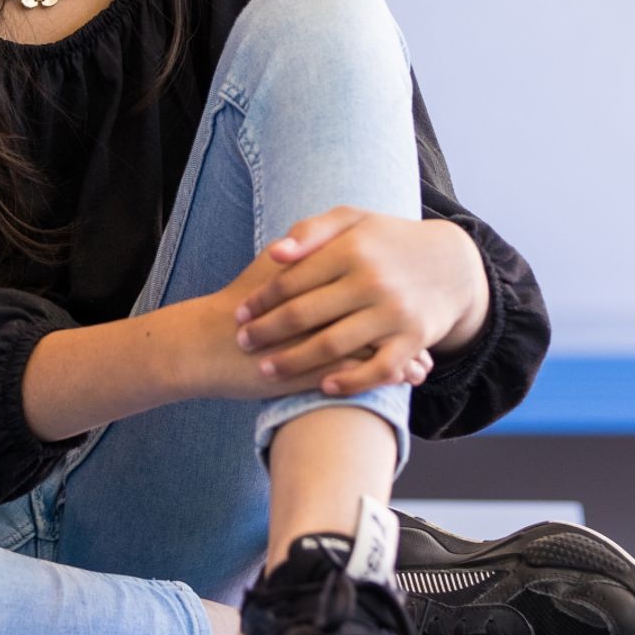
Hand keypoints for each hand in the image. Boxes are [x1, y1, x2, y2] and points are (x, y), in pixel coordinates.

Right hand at [159, 240, 434, 402]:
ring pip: (371, 346)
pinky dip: (380, 379)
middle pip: (375, 312)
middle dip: (404, 327)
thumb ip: (305, 252)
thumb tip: (346, 250)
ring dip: (400, 358)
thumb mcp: (272, 266)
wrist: (206, 341)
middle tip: (428, 334)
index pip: (364, 278)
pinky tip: (398, 383)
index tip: (415, 300)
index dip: (392, 291)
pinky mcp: (305, 372)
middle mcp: (316, 304)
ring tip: (421, 368)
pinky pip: (355, 376)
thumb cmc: (242, 304)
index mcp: (309, 273)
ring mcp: (312, 339)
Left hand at [230, 206, 486, 396]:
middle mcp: (372, 280)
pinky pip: (377, 369)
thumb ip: (312, 230)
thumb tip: (276, 252)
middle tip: (242, 342)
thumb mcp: (353, 219)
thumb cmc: (388, 239)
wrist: (452, 264)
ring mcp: (394, 313)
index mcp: (352, 248)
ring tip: (266, 368)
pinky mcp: (414, 341)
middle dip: (267, 331)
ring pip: (333, 345)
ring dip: (294, 361)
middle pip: (305, 314)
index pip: (293, 278)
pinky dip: (350, 381)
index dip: (262, 298)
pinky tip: (324, 386)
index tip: (239, 311)